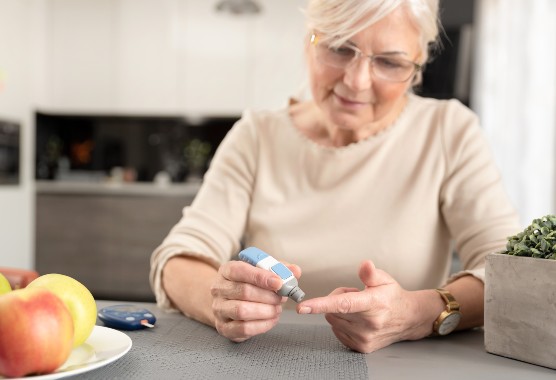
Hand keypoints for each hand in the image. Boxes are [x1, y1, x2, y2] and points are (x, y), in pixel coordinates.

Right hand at [211, 260, 300, 341]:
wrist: (227, 301)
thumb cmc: (247, 284)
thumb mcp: (260, 271)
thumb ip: (278, 269)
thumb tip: (295, 271)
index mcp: (226, 270)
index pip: (240, 270)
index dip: (261, 277)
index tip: (278, 282)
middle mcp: (218, 289)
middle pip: (244, 292)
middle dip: (268, 296)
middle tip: (281, 298)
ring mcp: (219, 309)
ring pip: (242, 311)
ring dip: (265, 311)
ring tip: (277, 309)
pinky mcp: (223, 327)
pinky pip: (244, 328)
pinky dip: (262, 325)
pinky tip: (271, 319)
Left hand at [296, 260, 421, 352]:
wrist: (408, 319)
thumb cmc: (392, 297)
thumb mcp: (384, 279)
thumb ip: (370, 273)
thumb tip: (365, 265)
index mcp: (374, 304)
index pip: (343, 304)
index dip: (321, 304)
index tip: (303, 307)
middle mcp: (369, 324)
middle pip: (333, 310)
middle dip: (337, 299)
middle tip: (354, 295)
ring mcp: (364, 338)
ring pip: (333, 321)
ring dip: (339, 312)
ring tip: (357, 308)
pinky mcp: (361, 347)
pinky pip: (337, 331)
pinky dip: (341, 323)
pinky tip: (357, 319)